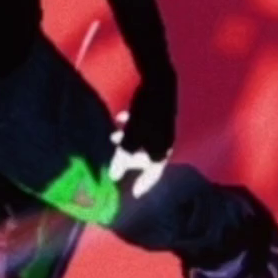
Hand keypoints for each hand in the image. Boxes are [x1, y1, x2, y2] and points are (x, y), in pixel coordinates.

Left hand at [108, 71, 176, 197]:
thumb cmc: (146, 113)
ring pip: (143, 141)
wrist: (160, 83)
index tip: (135, 194)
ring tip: (112, 136)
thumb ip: (122, 157)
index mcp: (161, 152)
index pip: (153, 175)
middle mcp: (165, 143)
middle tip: (116, 160)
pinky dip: (132, 127)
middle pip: (146, 158)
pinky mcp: (159, 116)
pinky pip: (144, 127)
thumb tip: (113, 176)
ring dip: (127, 141)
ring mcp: (163, 129)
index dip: (143, 184)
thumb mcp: (131, 138)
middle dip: (130, 159)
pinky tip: (121, 118)